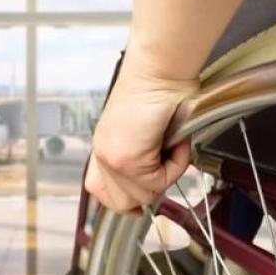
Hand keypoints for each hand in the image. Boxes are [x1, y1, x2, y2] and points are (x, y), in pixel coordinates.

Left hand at [85, 60, 196, 212]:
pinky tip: (177, 140)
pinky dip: (176, 165)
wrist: (161, 68)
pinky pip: (158, 183)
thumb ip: (145, 154)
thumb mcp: (147, 130)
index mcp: (105, 145)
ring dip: (167, 175)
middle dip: (149, 190)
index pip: (99, 189)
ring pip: (143, 196)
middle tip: (167, 163)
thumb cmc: (162, 88)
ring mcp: (111, 158)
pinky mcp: (126, 159)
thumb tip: (157, 179)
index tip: (138, 206)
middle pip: (121, 202)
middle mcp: (103, 153)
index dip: (122, 200)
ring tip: (175, 145)